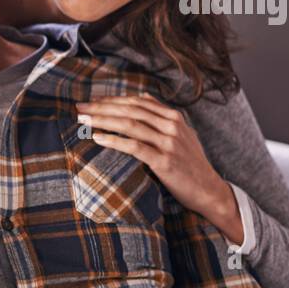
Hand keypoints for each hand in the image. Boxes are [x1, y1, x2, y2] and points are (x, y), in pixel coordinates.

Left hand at [75, 93, 243, 244]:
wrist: (209, 191)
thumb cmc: (190, 164)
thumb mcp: (181, 134)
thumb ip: (161, 116)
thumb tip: (142, 96)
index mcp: (173, 117)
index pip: (136, 102)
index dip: (111, 99)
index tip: (90, 101)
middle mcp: (171, 126)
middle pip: (130, 110)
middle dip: (101, 107)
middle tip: (79, 108)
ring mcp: (169, 143)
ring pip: (130, 124)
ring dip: (103, 120)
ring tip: (82, 119)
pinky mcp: (165, 161)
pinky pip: (135, 147)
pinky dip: (114, 140)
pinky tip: (98, 138)